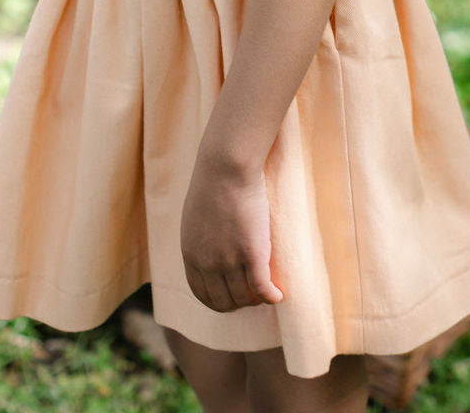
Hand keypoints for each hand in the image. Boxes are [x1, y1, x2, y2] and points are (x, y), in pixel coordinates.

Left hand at [180, 159, 284, 312]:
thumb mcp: (195, 217)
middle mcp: (207, 263)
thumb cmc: (213, 182)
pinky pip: (262, 288)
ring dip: (256, 300)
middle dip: (238, 303)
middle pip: (223, 301)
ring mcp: (229, 260)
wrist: (226, 167)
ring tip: (267, 292)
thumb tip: (208, 249)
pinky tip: (279, 295)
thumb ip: (200, 239)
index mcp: (191, 255)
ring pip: (244, 297)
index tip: (232, 298)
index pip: (202, 294)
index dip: (218, 301)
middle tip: (252, 296)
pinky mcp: (252, 254)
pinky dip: (271, 296)